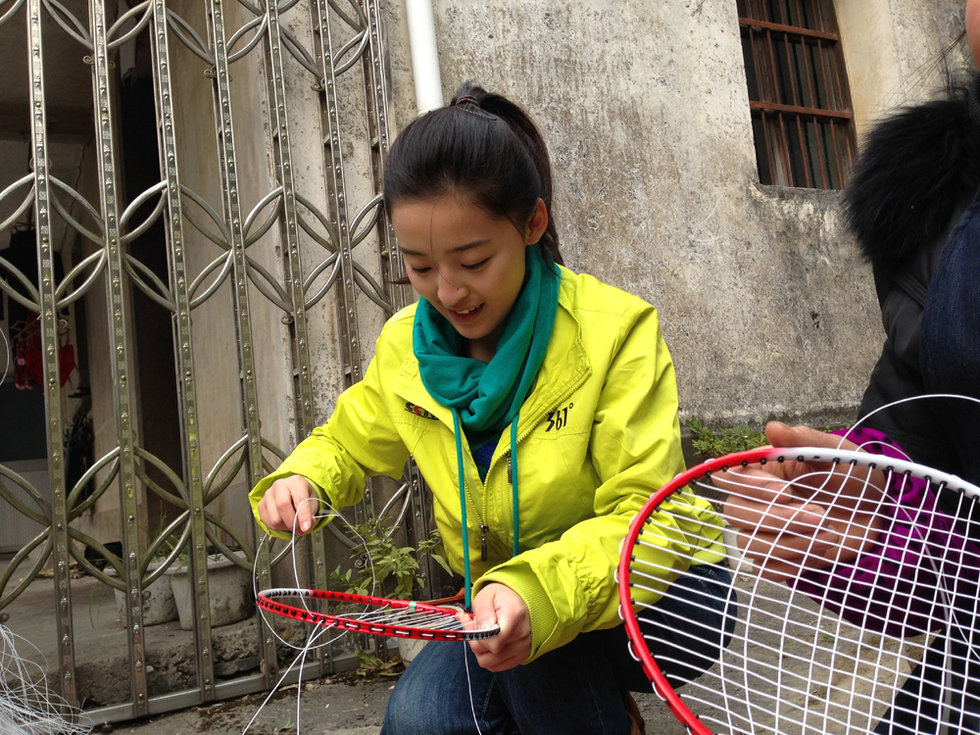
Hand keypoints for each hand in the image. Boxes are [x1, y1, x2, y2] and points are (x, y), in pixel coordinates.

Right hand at [257, 475, 316, 533]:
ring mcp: (268, 495)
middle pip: (282, 506)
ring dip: (285, 526)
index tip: (306, 528)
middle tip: (300, 529)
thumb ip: (310, 515)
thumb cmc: (303, 495)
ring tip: (292, 522)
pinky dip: (278, 527)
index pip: (299, 499)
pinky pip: (268, 522)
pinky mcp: (261, 505)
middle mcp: (280, 486)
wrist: (293, 492)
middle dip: (292, 522)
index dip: (303, 515)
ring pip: (274, 518)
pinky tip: (283, 521)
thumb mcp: (313, 503)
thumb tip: (306, 526)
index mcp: (296, 482)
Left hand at [467, 583, 530, 670]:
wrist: (519, 601)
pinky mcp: (522, 656)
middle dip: (477, 642)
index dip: (478, 636)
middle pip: (490, 655)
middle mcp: (522, 635)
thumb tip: (482, 630)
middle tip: (477, 627)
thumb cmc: (501, 598)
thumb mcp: (486, 596)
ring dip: (482, 651)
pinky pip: (497, 666)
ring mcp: (524, 648)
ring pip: (490, 663)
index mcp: (514, 617)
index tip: (475, 623)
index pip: (493, 642)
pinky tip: (490, 643)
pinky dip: (490, 657)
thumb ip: (482, 612)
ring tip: (484, 636)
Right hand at [716, 422, 885, 581]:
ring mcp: (765, 533)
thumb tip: (773, 428)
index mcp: (762, 472)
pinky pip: (769, 569)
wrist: (879, 511)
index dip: (750, 487)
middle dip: (778, 518)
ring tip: (830, 534)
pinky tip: (823, 549)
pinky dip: (795, 563)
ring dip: (790, 543)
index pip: (728, 478)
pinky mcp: (779, 559)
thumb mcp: (836, 451)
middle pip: (735, 514)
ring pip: (750, 544)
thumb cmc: (853, 475)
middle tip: (820, 514)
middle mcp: (756, 502)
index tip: (786, 491)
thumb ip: (804, 441)